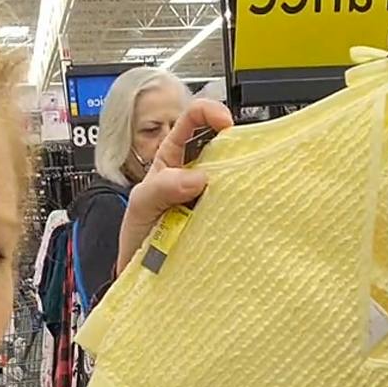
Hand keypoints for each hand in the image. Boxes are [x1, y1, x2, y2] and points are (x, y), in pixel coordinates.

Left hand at [115, 99, 236, 276]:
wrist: (141, 273)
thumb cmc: (138, 233)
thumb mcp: (141, 204)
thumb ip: (160, 188)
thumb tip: (197, 177)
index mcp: (173, 159)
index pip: (191, 121)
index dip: (209, 112)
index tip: (225, 124)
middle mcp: (197, 174)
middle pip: (227, 147)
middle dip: (241, 149)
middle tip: (245, 166)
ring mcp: (213, 197)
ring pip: (240, 178)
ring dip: (247, 183)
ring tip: (247, 194)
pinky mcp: (225, 220)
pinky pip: (242, 210)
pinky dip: (249, 211)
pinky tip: (249, 217)